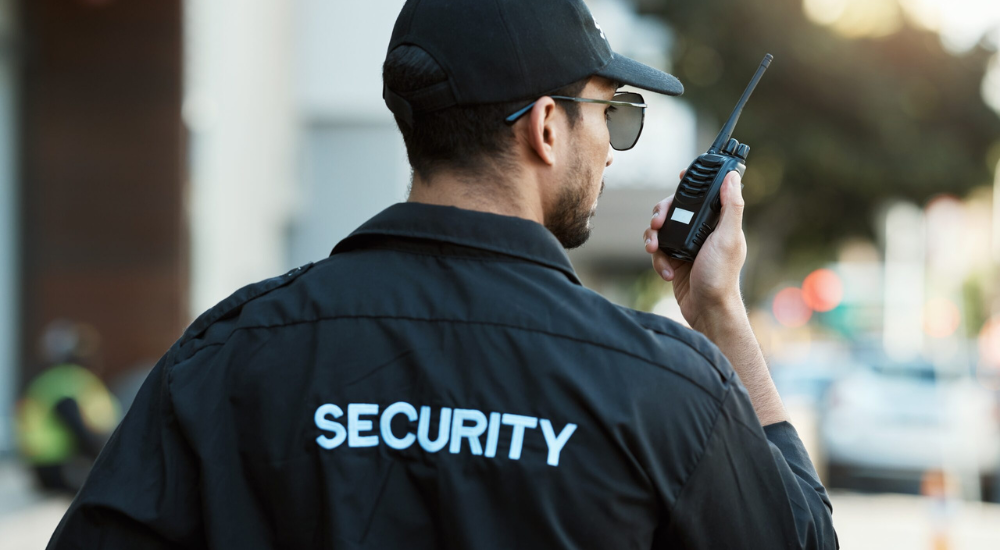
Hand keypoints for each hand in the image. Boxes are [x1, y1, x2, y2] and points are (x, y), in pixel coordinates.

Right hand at [643, 170, 747, 330]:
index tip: (680, 178)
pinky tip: (667, 272)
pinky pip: (658, 252)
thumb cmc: (720, 276)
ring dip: (653, 238)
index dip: (690, 185)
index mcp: (717, 223)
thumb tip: (732, 176)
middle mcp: (701, 232)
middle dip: (661, 214)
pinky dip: (658, 260)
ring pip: (661, 230)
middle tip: (657, 223)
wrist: (707, 310)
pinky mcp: (674, 261)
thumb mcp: (727, 238)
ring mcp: (686, 247)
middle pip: (674, 210)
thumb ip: (731, 206)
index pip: (702, 196)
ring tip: (653, 249)